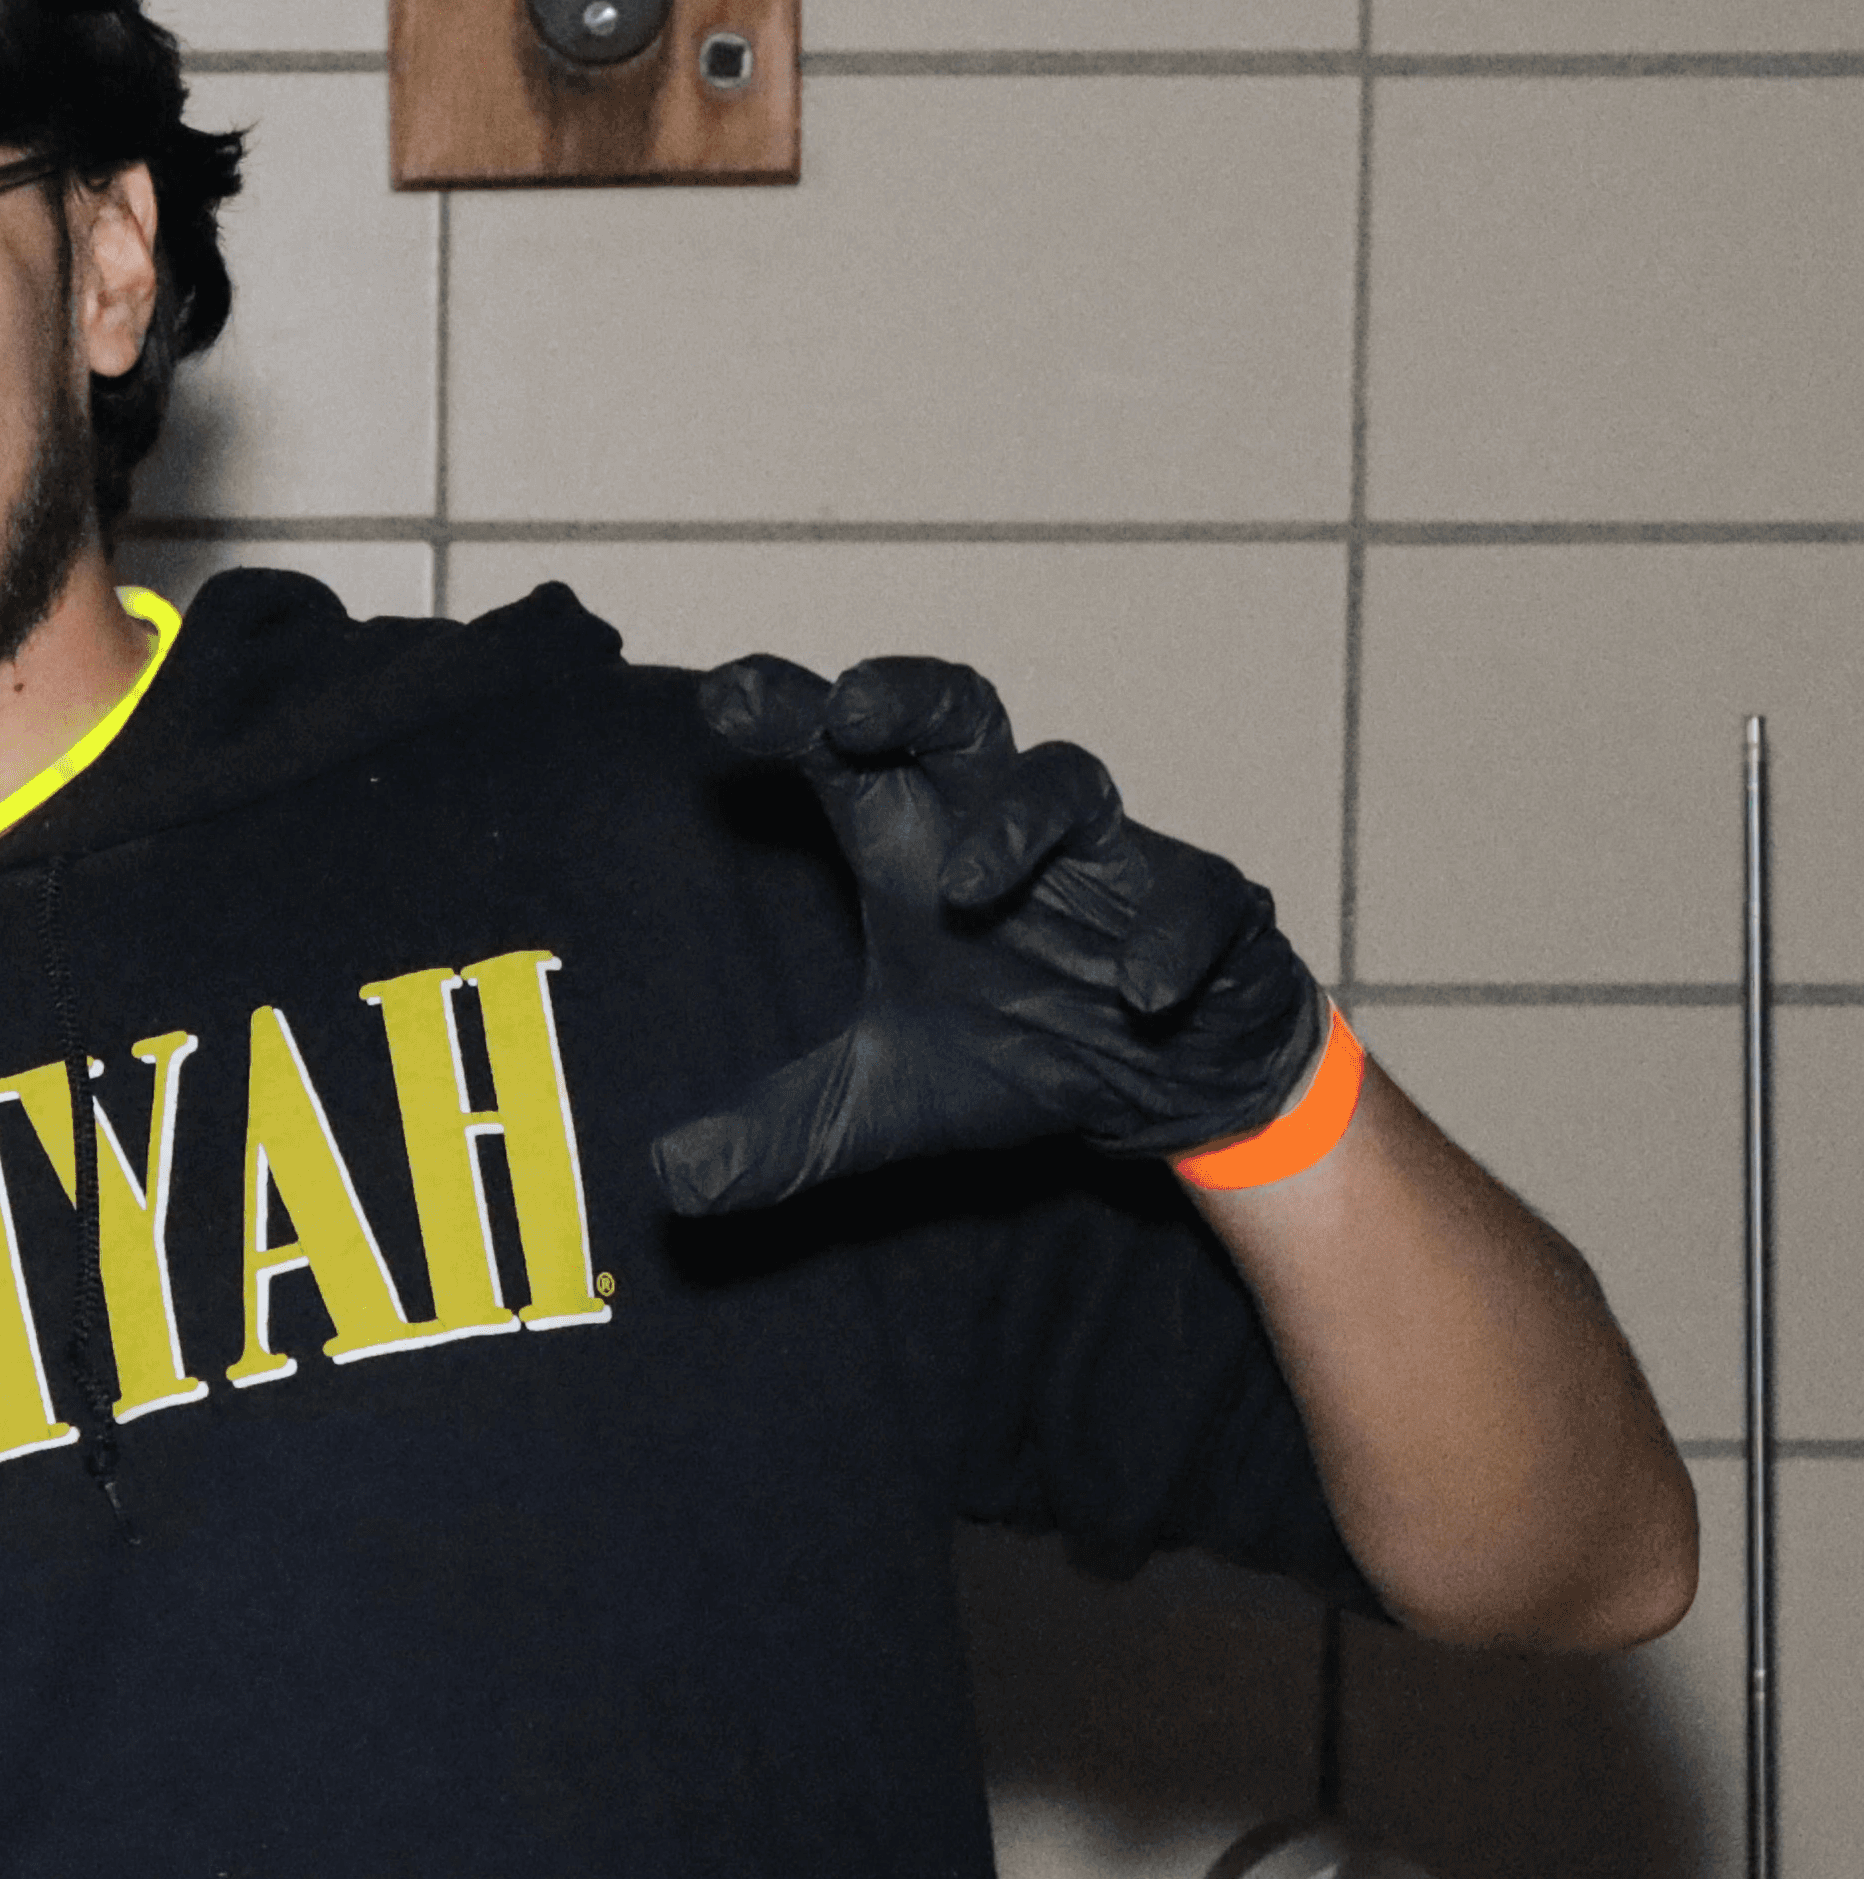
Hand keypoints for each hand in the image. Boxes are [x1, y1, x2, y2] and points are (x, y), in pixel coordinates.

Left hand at [657, 654, 1327, 1213]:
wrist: (1165, 1093)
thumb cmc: (1019, 1052)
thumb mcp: (879, 1105)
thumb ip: (777, 1135)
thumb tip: (670, 1182)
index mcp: (915, 851)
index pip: (846, 758)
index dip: (791, 714)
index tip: (723, 697)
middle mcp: (1004, 831)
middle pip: (958, 717)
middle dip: (908, 699)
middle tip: (854, 708)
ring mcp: (1110, 860)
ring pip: (1071, 783)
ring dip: (1018, 824)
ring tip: (964, 889)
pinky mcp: (1208, 906)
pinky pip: (1196, 897)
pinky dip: (1165, 936)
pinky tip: (1138, 990)